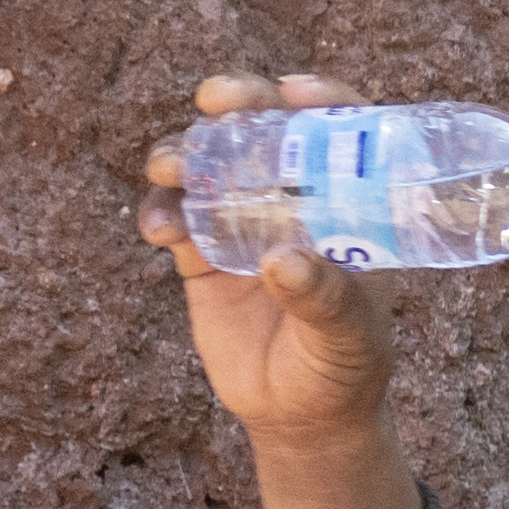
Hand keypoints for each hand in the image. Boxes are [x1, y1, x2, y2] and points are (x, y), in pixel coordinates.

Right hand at [137, 69, 401, 454]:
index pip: (342, 135)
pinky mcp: (201, 254)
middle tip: (219, 98)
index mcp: (347, 208)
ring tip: (174, 168)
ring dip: (185, 151)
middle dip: (239, 102)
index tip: (294, 91)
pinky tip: (160, 230)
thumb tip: (284, 261)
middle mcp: (295, 202)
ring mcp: (244, 221)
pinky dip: (160, 211)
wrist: (298, 417)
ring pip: (209, 163)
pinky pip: (173, 215)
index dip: (322, 102)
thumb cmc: (343, 369)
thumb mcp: (348, 339)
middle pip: (265, 129)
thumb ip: (324, 301)